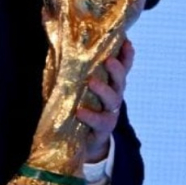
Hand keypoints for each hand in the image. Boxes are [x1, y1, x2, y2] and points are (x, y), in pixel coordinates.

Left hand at [76, 38, 133, 162]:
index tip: (126, 42)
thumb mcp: (77, 88)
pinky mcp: (103, 130)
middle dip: (117, 69)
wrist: (83, 143)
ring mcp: (110, 114)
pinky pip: (99, 122)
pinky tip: (80, 111)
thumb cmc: (80, 107)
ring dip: (104, 90)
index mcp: (109, 84)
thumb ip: (72, 71)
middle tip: (108, 60)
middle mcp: (113, 97)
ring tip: (91, 82)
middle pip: (121, 81)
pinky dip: (90, 116)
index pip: (122, 67)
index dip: (126, 55)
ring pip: (113, 100)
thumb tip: (58, 47)